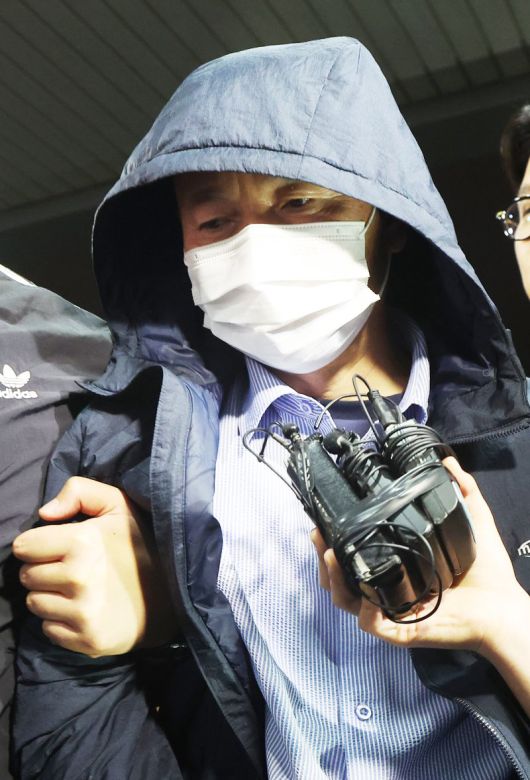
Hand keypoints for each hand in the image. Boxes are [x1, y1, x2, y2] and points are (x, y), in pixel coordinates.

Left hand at [13, 477, 177, 656]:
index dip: (39, 544)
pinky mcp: (87, 640)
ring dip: (50, 596)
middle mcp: (79, 578)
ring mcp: (83, 613)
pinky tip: (84, 610)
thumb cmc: (139, 546)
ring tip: (79, 589)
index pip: (24, 546)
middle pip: (26, 576)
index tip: (60, 547)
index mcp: (82, 542)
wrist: (173, 595)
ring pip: (35, 603)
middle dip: (44, 569)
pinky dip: (61, 621)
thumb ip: (79, 491)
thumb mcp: (118, 505)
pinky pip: (48, 630)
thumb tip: (44, 513)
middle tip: (72, 567)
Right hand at [311, 457, 529, 656]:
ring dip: (332, 577)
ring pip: (346, 600)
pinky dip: (362, 609)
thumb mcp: (472, 523)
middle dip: (322, 556)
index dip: (336, 538)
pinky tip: (360, 591)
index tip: (326, 517)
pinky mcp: (402, 630)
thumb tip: (448, 461)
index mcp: (395, 569)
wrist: (504, 609)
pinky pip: (371, 624)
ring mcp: (391, 611)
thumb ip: (462, 491)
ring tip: (329, 552)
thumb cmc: (486, 573)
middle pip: (340, 578)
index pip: (355, 556)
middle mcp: (386, 590)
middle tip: (318, 533)